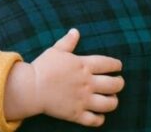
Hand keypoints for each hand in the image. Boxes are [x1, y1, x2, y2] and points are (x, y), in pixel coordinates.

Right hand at [3, 29, 123, 126]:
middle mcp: (87, 83)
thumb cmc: (42, 67)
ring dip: (113, 101)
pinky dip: (100, 119)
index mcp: (83, 66)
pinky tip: (99, 114)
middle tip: (118, 82)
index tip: (118, 66)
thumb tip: (75, 31)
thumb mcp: (55, 51)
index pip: (108, 64)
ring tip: (111, 98)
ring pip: (109, 104)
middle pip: (114, 84)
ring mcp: (83, 100)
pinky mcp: (76, 114)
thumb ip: (68, 42)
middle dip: (119, 83)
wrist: (31, 87)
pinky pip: (95, 120)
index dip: (116, 65)